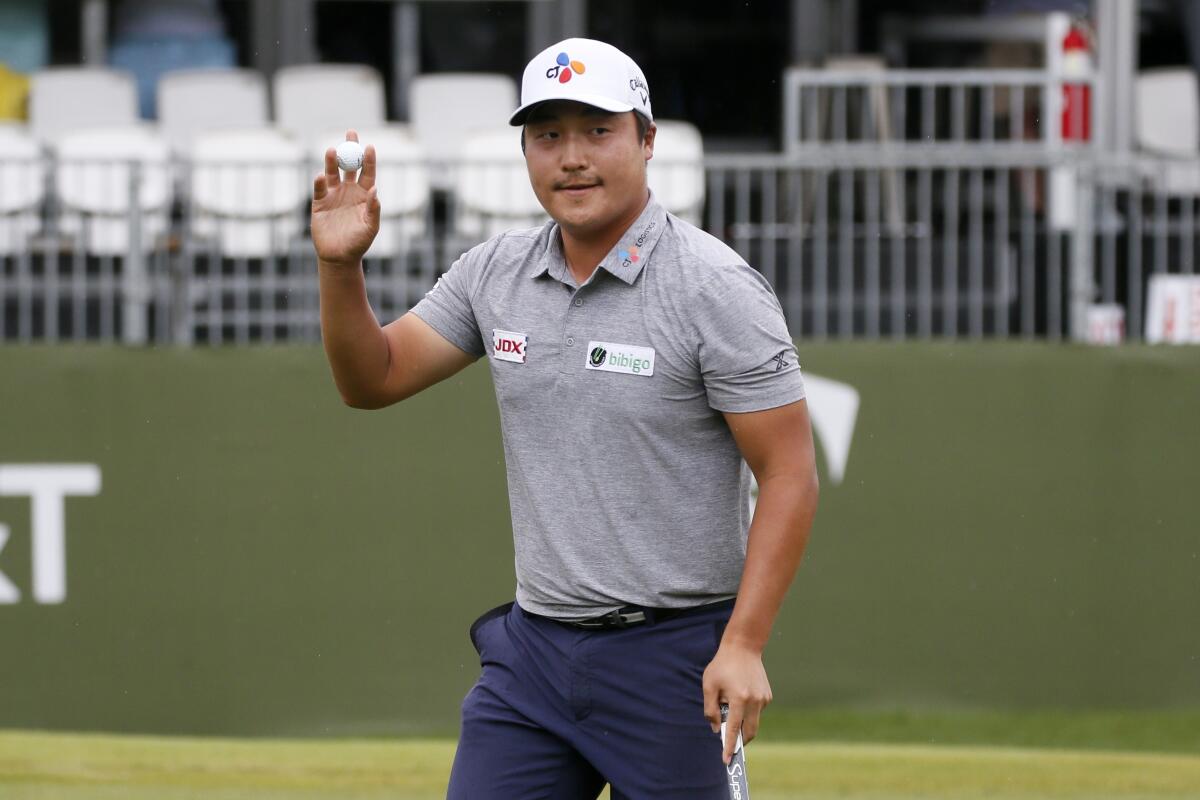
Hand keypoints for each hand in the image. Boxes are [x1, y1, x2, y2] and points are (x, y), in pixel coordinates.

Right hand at [311, 129, 380, 268]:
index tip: (369, 146)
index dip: (369, 159)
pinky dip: (319, 181)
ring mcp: (333, 195)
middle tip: (350, 132)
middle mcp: (349, 191)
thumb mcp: (370, 228)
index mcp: (364, 195)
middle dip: (350, 149)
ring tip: (332, 150)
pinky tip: (321, 176)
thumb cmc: (359, 243)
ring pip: (332, 172)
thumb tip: (375, 190)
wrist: (339, 257)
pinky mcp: (319, 203)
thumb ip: (373, 209)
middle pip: (349, 165)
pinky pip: (319, 188)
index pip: (368, 172)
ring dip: (332, 161)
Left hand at [702, 641, 771, 764]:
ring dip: (743, 723)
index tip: (727, 760)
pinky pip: (757, 712)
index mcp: (739, 699)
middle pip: (749, 732)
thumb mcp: (709, 685)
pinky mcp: (767, 696)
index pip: (734, 729)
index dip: (729, 746)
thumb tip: (716, 729)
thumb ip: (710, 709)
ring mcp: (763, 698)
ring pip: (754, 722)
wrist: (743, 647)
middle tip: (730, 743)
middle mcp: (754, 701)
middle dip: (740, 741)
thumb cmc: (722, 665)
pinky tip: (739, 696)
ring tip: (730, 705)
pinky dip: (748, 712)